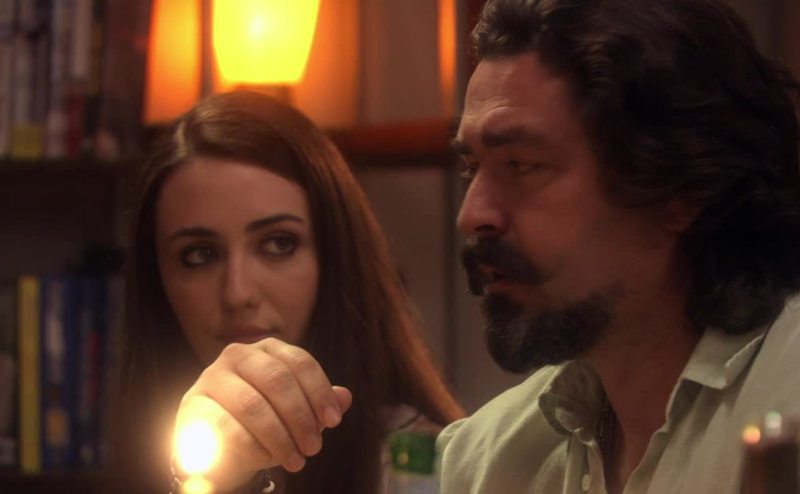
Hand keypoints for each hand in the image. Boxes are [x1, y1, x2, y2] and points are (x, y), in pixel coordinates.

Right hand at [173, 337, 352, 490]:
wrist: (219, 447)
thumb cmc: (264, 422)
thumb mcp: (296, 411)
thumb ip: (319, 402)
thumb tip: (345, 398)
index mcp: (267, 349)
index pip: (299, 362)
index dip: (319, 392)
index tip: (333, 421)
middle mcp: (237, 355)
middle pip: (277, 380)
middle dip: (301, 417)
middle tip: (315, 447)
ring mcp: (211, 378)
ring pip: (252, 405)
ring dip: (280, 437)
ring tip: (297, 461)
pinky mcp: (193, 406)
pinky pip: (227, 427)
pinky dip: (252, 447)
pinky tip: (266, 461)